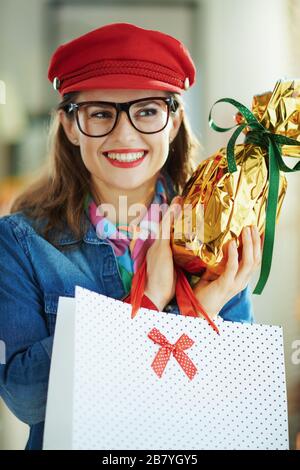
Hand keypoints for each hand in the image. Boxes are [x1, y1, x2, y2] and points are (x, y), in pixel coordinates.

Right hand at [144, 196, 181, 310]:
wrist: (154, 295)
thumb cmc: (164, 287)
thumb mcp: (174, 271)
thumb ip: (180, 261)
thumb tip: (193, 257)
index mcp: (159, 251)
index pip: (167, 233)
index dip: (172, 221)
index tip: (180, 211)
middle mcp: (156, 246)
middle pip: (165, 225)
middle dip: (173, 212)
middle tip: (181, 199)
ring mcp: (157, 246)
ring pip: (166, 224)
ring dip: (173, 210)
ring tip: (181, 198)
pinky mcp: (161, 248)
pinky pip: (166, 228)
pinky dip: (171, 216)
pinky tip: (177, 206)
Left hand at [192, 225, 261, 317]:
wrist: (199, 310)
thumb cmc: (207, 291)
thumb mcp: (217, 271)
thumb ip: (225, 259)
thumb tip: (230, 243)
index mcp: (241, 277)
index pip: (255, 259)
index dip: (257, 244)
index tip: (255, 230)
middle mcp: (242, 280)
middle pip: (256, 259)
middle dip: (255, 241)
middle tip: (251, 227)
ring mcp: (235, 283)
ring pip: (249, 262)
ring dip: (248, 245)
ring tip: (245, 231)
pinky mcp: (225, 285)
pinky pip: (233, 267)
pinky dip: (234, 254)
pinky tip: (232, 243)